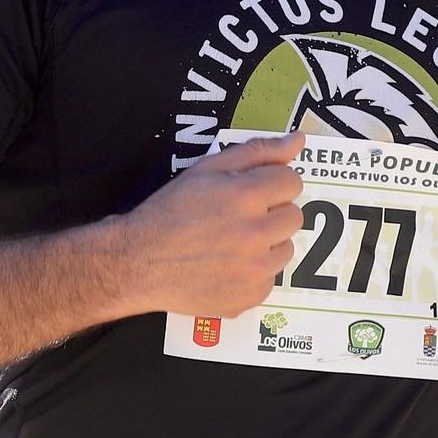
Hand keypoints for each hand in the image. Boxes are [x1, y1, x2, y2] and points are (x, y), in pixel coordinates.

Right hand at [118, 131, 305, 318]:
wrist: (138, 261)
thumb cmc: (170, 210)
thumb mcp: (208, 169)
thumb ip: (258, 151)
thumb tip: (298, 140)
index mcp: (248, 195)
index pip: (293, 182)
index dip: (272, 183)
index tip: (252, 192)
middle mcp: (257, 234)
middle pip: (294, 216)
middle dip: (272, 213)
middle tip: (239, 217)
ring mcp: (255, 270)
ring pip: (286, 249)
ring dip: (267, 244)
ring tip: (231, 242)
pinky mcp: (249, 297)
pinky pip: (270, 279)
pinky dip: (253, 273)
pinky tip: (225, 266)